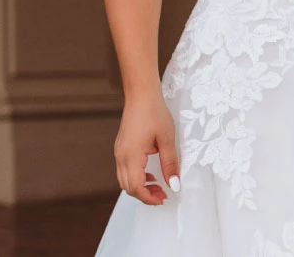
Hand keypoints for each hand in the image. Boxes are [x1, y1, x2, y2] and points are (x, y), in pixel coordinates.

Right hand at [114, 86, 180, 205]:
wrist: (141, 95)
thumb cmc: (154, 113)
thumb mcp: (167, 140)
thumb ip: (170, 164)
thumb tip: (174, 185)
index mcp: (131, 156)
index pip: (136, 187)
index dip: (149, 198)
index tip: (164, 198)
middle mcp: (121, 156)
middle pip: (128, 187)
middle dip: (145, 195)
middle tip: (163, 194)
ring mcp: (119, 152)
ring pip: (124, 180)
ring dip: (140, 186)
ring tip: (158, 185)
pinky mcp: (121, 148)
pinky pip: (125, 170)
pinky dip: (136, 176)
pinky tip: (150, 173)